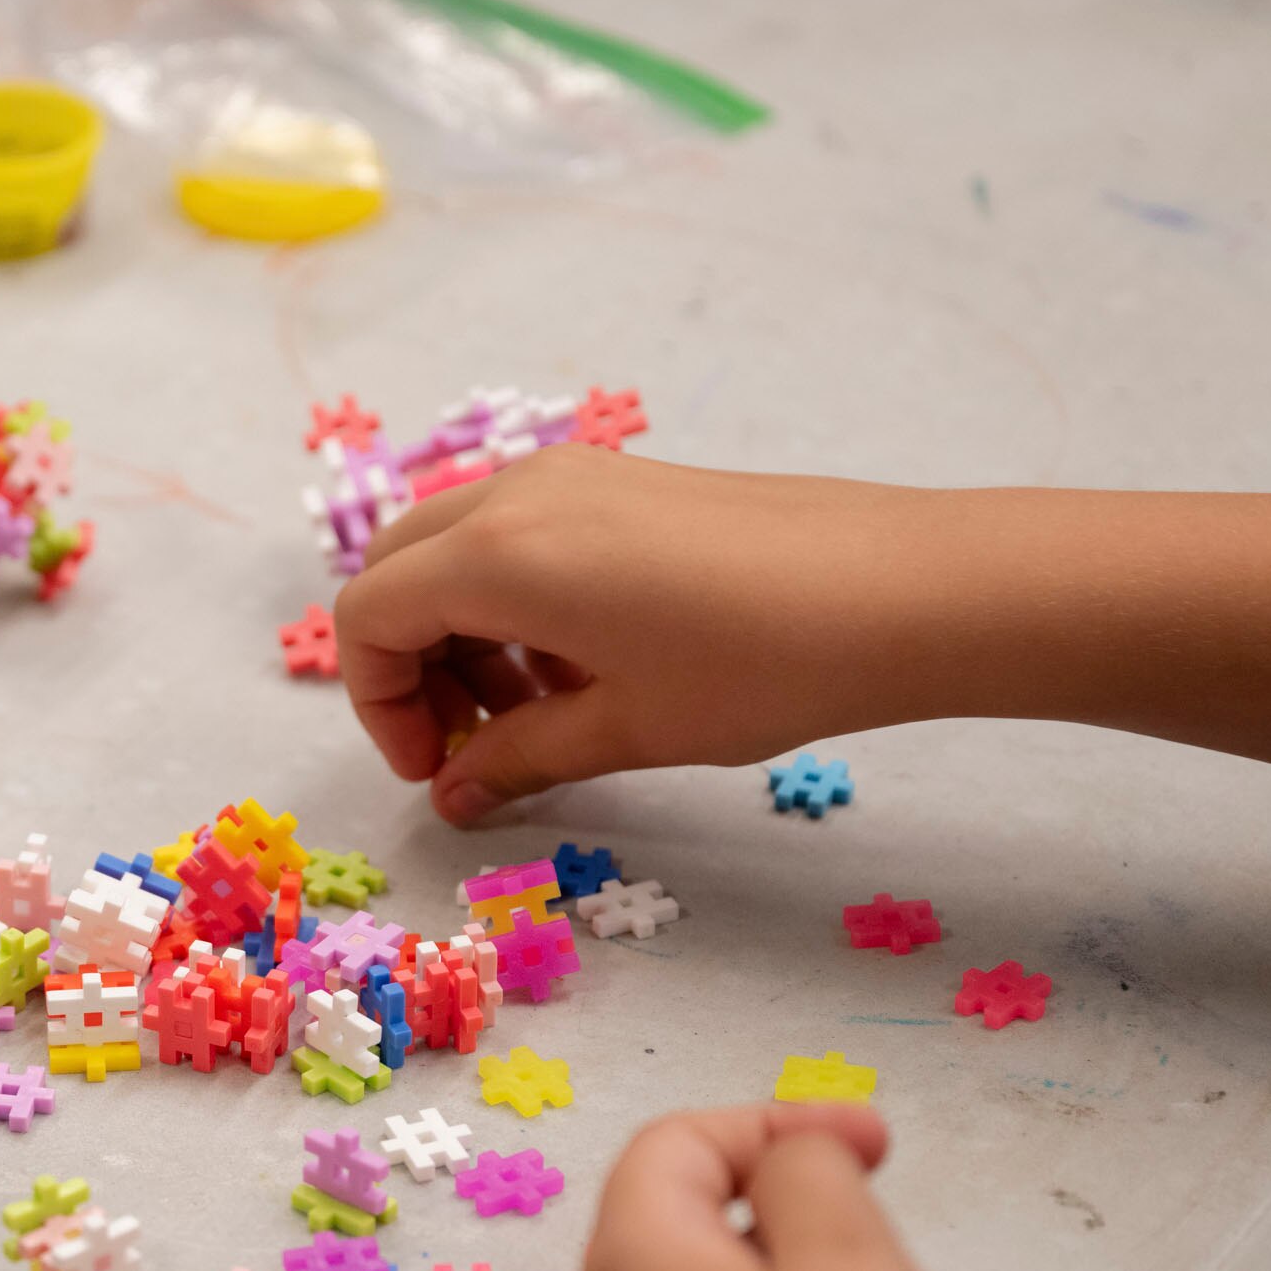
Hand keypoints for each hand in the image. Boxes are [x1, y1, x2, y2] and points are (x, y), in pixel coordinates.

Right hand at [333, 449, 931, 825]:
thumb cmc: (760, 665)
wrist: (902, 590)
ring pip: (458, 548)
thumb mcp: (624, 729)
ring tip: (540, 713)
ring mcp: (572, 477)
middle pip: (399, 570)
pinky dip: (517, 599)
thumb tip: (454, 793)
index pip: (368, 617)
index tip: (437, 768)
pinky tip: (590, 664)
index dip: (380, 705)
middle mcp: (517, 496)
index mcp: (499, 556)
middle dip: (409, 662)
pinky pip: (522, 532)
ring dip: (463, 633)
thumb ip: (517, 759)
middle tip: (470, 741)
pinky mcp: (621, 481)